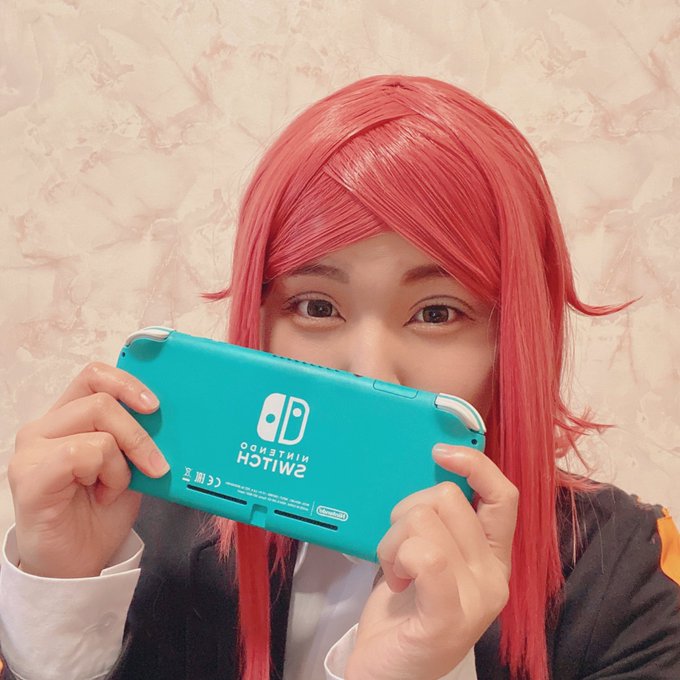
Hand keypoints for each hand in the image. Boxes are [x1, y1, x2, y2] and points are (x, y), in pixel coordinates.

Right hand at [9, 362, 168, 577]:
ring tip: (113, 487)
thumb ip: (137, 437)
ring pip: (96, 423)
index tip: (155, 405)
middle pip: (100, 397)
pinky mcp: (29, 476)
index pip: (93, 376)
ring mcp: (31, 450)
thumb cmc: (100, 513)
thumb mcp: (129, 465)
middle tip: (154, 464)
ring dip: (121, 460)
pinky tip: (101, 494)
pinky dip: (106, 472)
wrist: (79, 564)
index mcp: (66, 419)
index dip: (127, 382)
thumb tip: (167, 415)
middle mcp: (43, 428)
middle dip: (138, 432)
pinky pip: (81, 452)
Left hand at [345, 444, 517, 679]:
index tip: (439, 452)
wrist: (387, 669)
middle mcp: (494, 576)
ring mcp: (476, 600)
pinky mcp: (448, 619)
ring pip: (424, 520)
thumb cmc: (403, 606)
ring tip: (396, 572)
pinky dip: (399, 557)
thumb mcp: (427, 552)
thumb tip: (433, 463)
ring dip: (393, 540)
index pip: (503, 496)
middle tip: (399, 550)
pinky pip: (427, 556)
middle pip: (446, 498)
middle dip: (405, 513)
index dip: (475, 465)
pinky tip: (396, 581)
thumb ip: (438, 519)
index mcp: (493, 556)